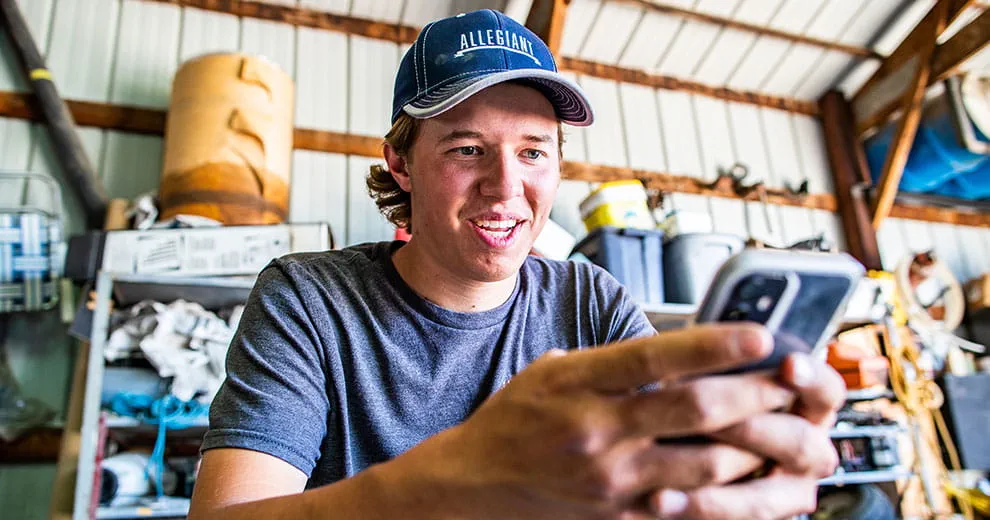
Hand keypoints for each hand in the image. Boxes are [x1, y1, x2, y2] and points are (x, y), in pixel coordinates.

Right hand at [380, 323, 805, 519]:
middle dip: (753, 395)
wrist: (476, 483)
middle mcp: (596, 430)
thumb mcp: (552, 369)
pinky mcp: (618, 514)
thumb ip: (610, 361)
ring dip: (753, 446)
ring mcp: (609, 478)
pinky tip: (751, 478)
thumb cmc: (515, 418)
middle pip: (692, 410)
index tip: (759, 335)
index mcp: (579, 383)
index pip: (656, 357)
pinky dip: (726, 492)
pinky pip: (686, 506)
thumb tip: (675, 350)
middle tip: (791, 382)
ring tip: (785, 428)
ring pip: (703, 464)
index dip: (713, 345)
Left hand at [649, 353, 845, 518]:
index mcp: (809, 406)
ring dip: (717, 474)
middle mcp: (806, 450)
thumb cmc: (712, 398)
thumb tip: (701, 351)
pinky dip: (692, 507)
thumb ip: (725, 370)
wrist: (689, 446)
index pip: (827, 391)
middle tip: (710, 418)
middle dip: (751, 428)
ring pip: (764, 495)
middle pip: (798, 442)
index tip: (788, 364)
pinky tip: (658, 498)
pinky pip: (731, 519)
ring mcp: (785, 490)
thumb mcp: (722, 375)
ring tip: (673, 455)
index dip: (811, 379)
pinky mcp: (754, 514)